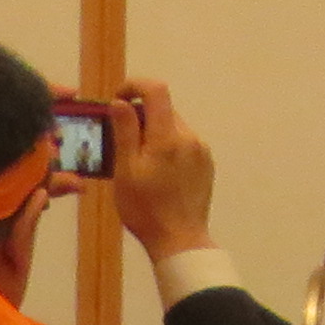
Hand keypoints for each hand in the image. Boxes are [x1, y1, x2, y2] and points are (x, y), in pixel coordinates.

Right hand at [111, 76, 217, 264]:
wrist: (179, 238)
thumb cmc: (145, 208)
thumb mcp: (125, 170)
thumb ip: (125, 132)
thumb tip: (121, 102)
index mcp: (168, 136)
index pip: (157, 90)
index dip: (135, 85)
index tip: (118, 98)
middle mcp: (190, 137)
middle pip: (164, 110)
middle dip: (140, 115)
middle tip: (118, 136)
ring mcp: (202, 150)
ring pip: (173, 127)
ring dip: (153, 132)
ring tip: (135, 159)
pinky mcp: (206, 163)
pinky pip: (183, 143)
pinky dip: (167, 146)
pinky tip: (155, 170)